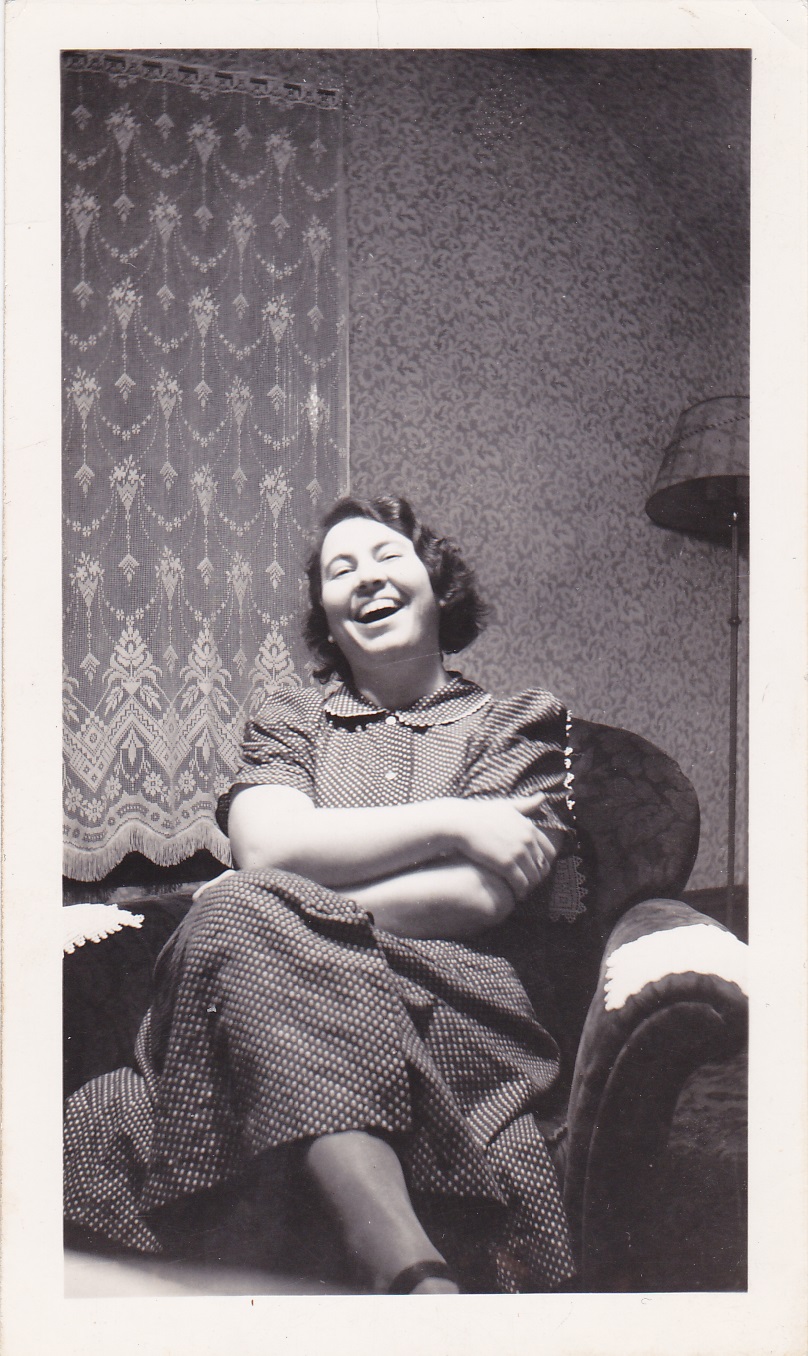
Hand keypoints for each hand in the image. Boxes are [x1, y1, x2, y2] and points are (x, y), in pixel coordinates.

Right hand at [442, 792, 556, 899]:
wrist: (461, 823)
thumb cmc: (480, 814)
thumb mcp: (506, 806)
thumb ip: (526, 805)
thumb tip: (542, 796)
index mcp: (529, 827)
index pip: (549, 850)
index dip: (545, 862)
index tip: (538, 868)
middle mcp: (527, 840)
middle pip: (542, 865)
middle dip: (538, 876)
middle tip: (532, 883)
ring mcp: (518, 852)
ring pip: (533, 876)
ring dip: (530, 886)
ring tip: (525, 891)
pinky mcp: (507, 864)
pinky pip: (521, 883)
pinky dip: (521, 891)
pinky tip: (517, 894)